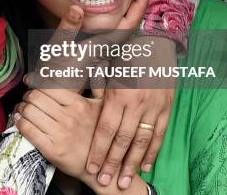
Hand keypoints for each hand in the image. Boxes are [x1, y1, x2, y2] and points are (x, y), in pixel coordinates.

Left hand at [13, 88, 101, 178]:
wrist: (101, 167)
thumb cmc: (100, 136)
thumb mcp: (105, 108)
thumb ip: (100, 86)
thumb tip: (101, 65)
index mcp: (79, 104)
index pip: (48, 87)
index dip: (35, 84)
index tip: (30, 84)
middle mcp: (69, 117)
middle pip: (35, 97)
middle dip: (26, 96)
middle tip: (25, 99)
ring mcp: (61, 134)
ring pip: (29, 112)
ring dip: (20, 109)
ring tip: (21, 110)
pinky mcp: (53, 150)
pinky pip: (29, 131)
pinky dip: (20, 124)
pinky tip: (19, 121)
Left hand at [87, 37, 176, 188]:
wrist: (158, 46)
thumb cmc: (125, 57)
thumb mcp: (107, 69)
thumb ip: (91, 85)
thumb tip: (59, 85)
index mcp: (118, 93)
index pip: (106, 128)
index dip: (99, 150)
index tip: (91, 167)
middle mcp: (136, 102)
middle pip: (123, 140)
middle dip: (112, 163)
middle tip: (103, 181)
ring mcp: (154, 107)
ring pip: (142, 141)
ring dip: (132, 164)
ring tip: (123, 181)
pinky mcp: (167, 109)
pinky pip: (159, 135)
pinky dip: (153, 152)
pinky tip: (146, 167)